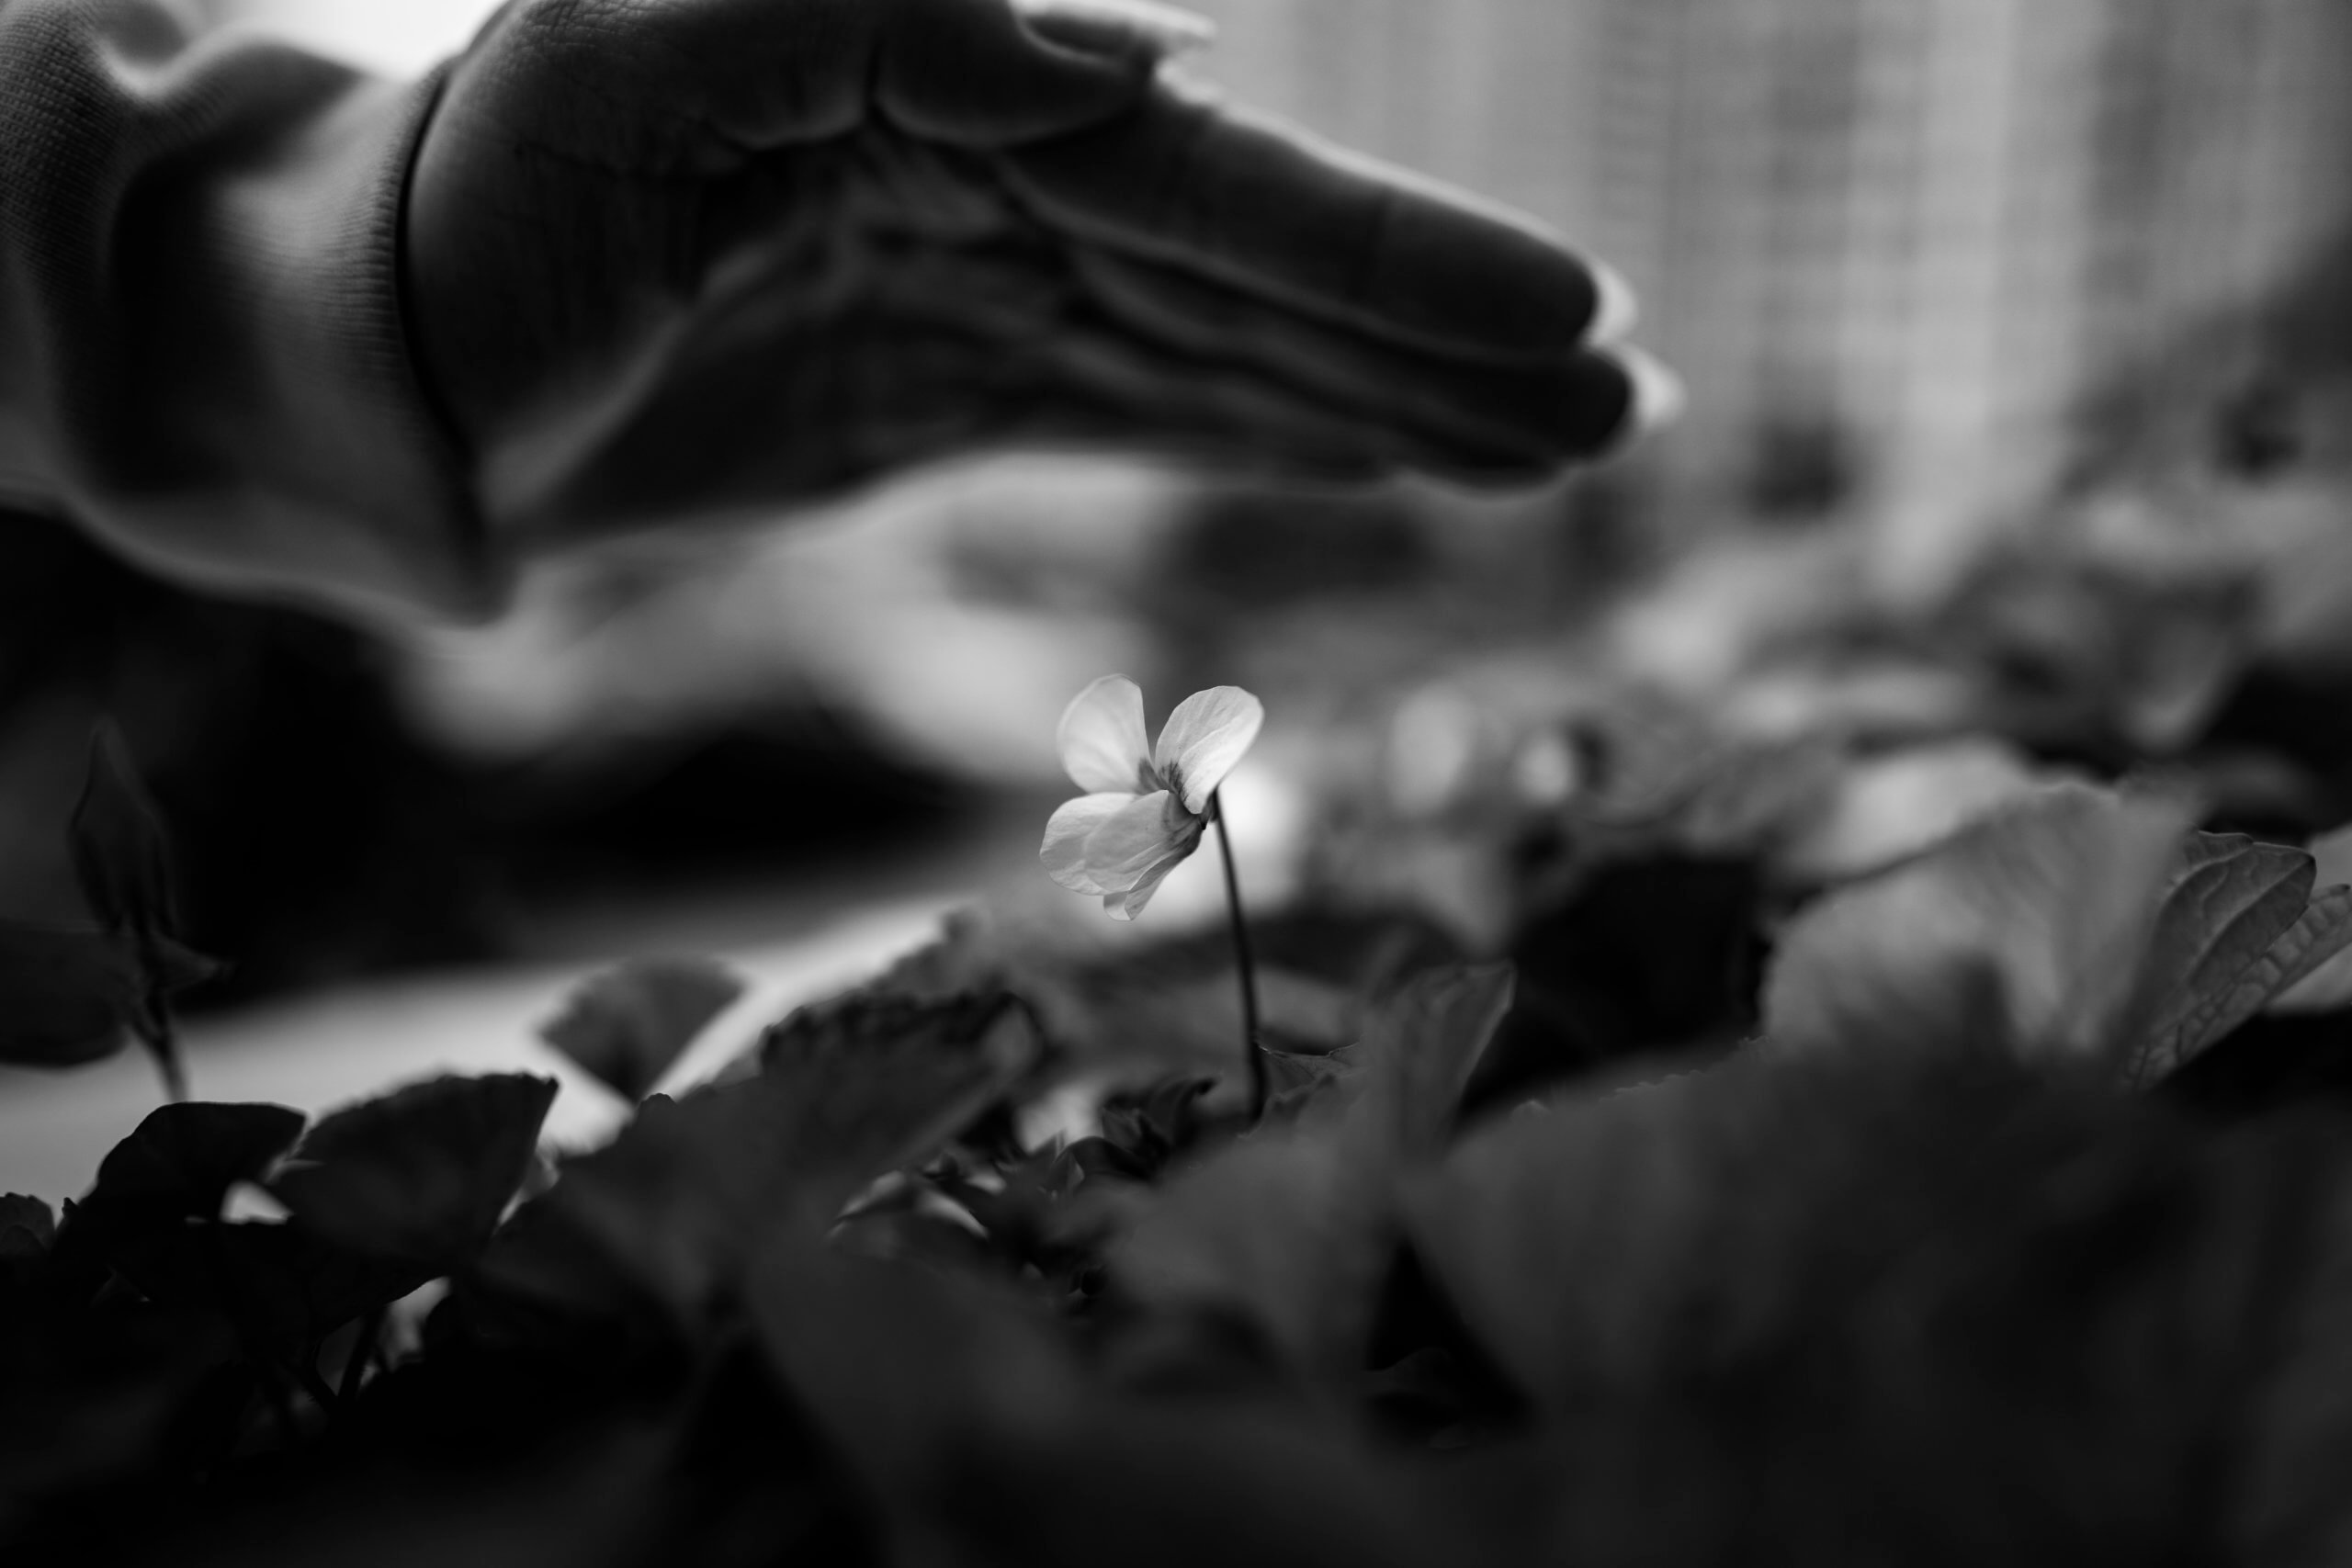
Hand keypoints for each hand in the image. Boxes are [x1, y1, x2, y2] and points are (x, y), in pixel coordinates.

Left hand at [407, 0, 1668, 541]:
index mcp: (943, 82)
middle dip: (1442, 338)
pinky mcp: (969, 377)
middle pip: (1256, 265)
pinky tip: (1413, 461)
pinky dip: (1285, 434)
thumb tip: (1148, 50)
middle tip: (1629, 405)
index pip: (1197, 181)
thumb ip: (867, 26)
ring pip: (1237, 344)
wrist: (394, 345)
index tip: (1559, 321)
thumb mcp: (642, 68)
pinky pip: (1158, 406)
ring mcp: (998, 283)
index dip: (1379, 257)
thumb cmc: (491, 186)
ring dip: (1402, 398)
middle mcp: (1003, 175)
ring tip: (1581, 441)